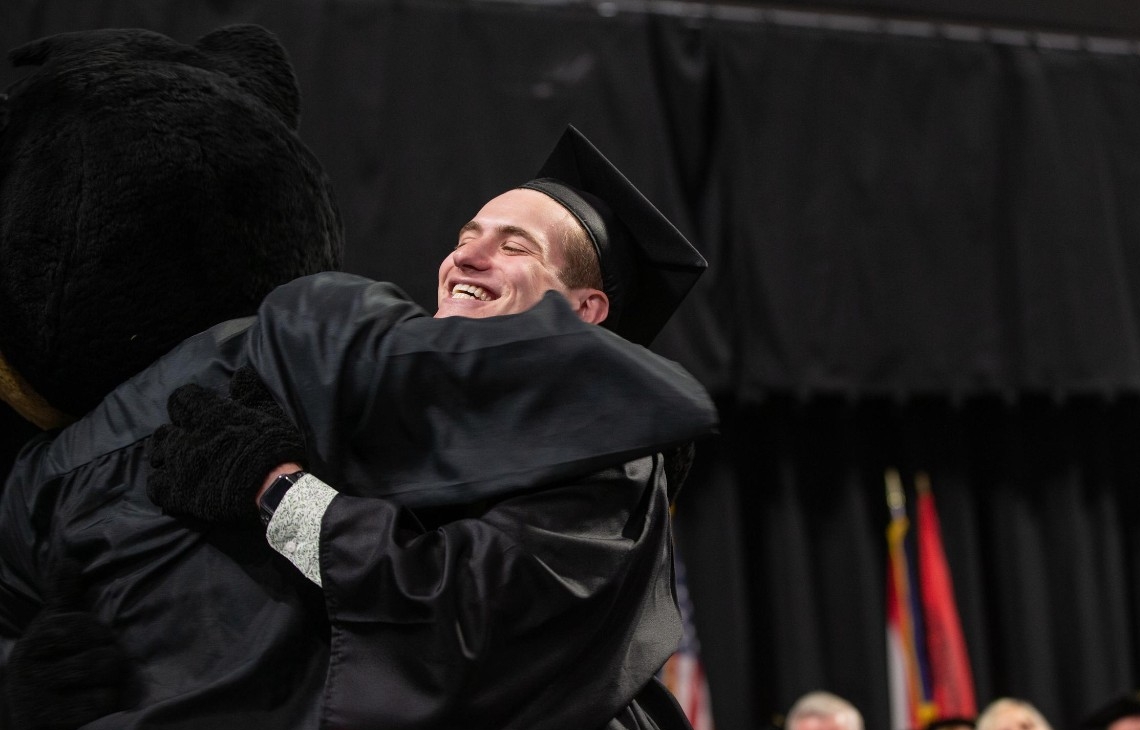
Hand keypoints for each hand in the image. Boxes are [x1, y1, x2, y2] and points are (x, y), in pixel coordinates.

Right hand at [6, 560, 126, 729]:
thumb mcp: (53, 628)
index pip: (90, 628)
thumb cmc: (49, 663)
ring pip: (105, 686)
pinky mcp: (46, 724)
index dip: (101, 635)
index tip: (93, 641)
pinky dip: (101, 709)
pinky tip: (86, 709)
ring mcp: (37, 702)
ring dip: (107, 688)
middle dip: (108, 664)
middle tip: (94, 670)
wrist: (27, 712)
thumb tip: (69, 560)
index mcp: (36, 641)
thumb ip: (64, 596)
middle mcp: (30, 671)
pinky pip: (98, 710)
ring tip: (91, 687)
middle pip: (104, 659)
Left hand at [147, 366, 304, 523]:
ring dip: (164, 455)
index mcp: (207, 414)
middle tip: (185, 439)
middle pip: (164, 430)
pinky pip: (155, 487)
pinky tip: (170, 485)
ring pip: (156, 455)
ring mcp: (179, 466)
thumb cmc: (272, 446)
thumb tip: (240, 372)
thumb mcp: (268, 412)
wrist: (272, 485)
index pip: (182, 399)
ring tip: (173, 461)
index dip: (186, 403)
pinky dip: (160, 484)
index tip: (193, 408)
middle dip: (172, 433)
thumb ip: (250, 392)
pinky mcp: (179, 493)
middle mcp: (187, 437)